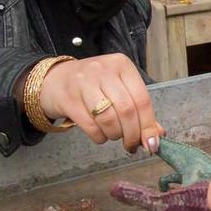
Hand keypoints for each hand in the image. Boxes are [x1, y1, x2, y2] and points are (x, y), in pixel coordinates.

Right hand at [36, 53, 164, 152]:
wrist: (53, 80)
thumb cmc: (93, 86)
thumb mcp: (118, 89)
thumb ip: (139, 109)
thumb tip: (157, 136)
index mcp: (122, 65)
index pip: (142, 99)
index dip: (149, 125)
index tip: (151, 144)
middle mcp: (104, 70)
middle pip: (127, 111)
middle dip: (132, 135)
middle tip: (132, 146)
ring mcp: (84, 82)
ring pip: (109, 119)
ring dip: (115, 135)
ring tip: (114, 135)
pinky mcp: (68, 98)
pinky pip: (90, 126)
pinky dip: (99, 137)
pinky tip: (100, 135)